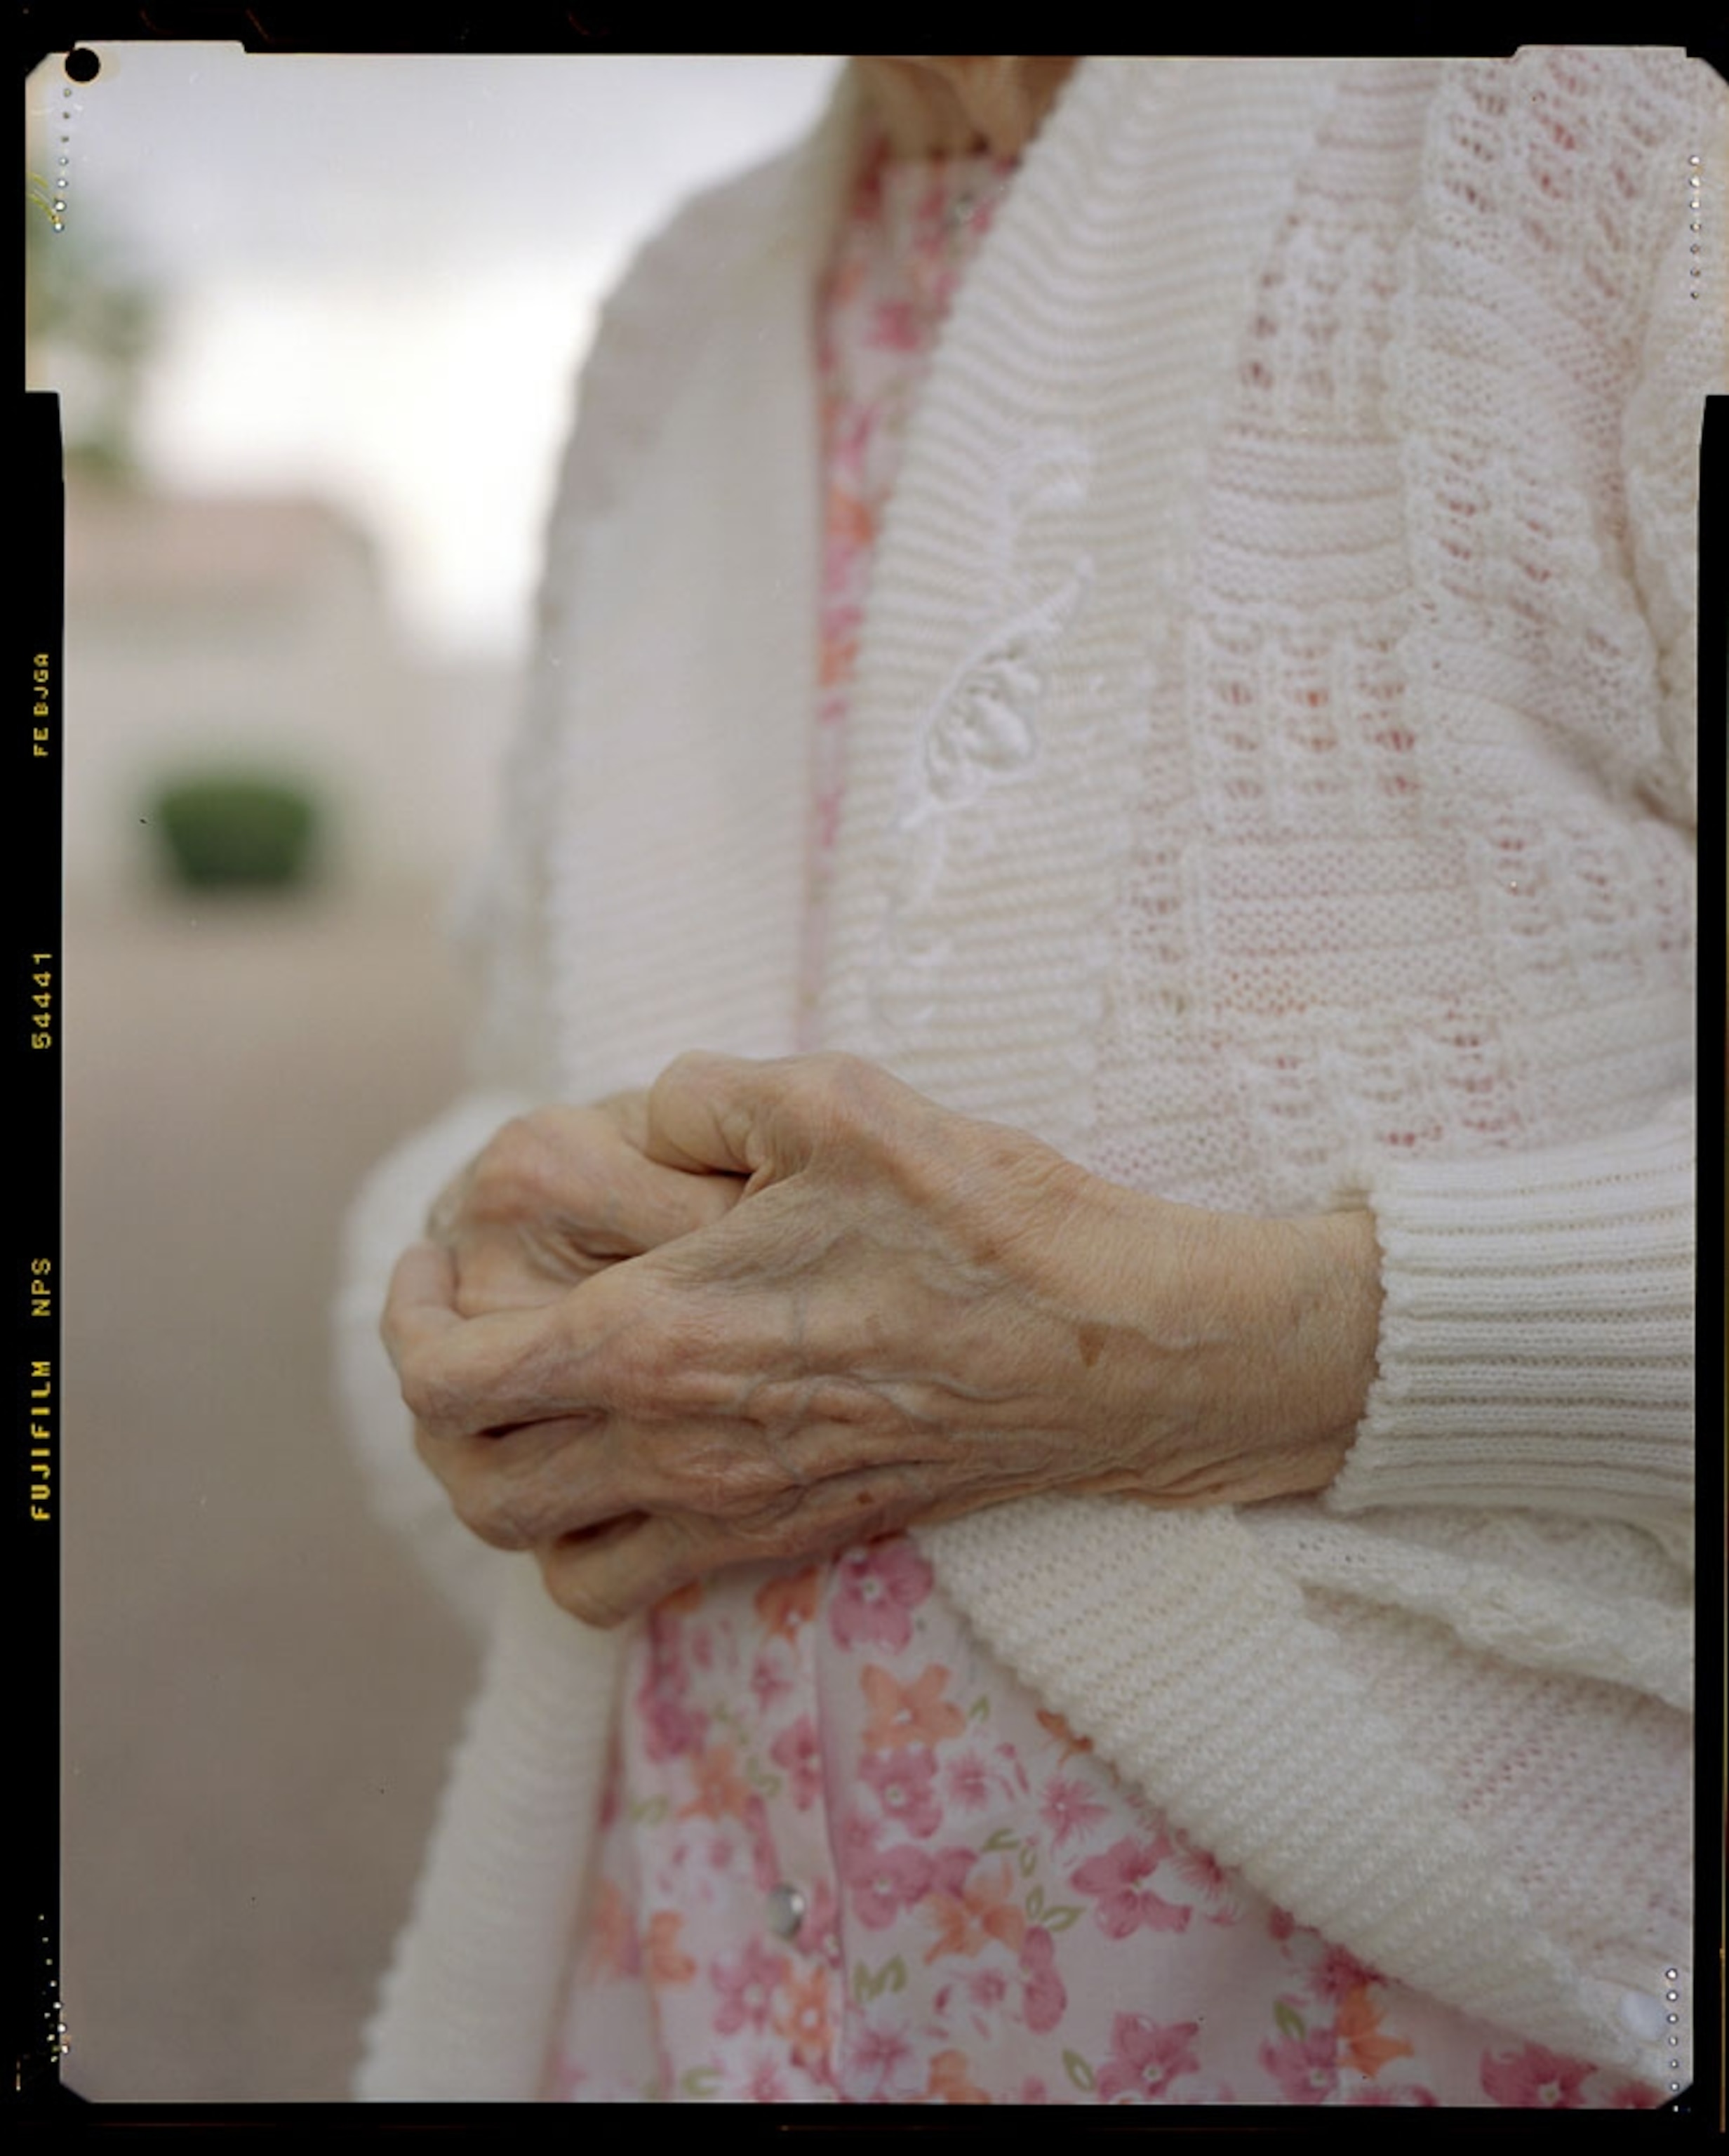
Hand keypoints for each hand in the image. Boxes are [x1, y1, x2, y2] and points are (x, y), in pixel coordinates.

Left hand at [384, 1052, 1381, 1626]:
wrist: (1115, 1353)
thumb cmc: (983, 1220)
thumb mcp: (835, 1100)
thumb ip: (703, 1093)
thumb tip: (647, 1114)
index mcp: (659, 1335)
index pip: (451, 1374)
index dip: (405, 1321)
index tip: (425, 1268)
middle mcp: (675, 1446)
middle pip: (473, 1478)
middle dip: (435, 1405)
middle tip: (465, 1331)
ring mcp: (733, 1512)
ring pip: (538, 1554)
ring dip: (504, 1485)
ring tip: (534, 1410)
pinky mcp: (791, 1541)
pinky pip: (631, 1592)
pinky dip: (590, 1548)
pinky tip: (630, 1467)